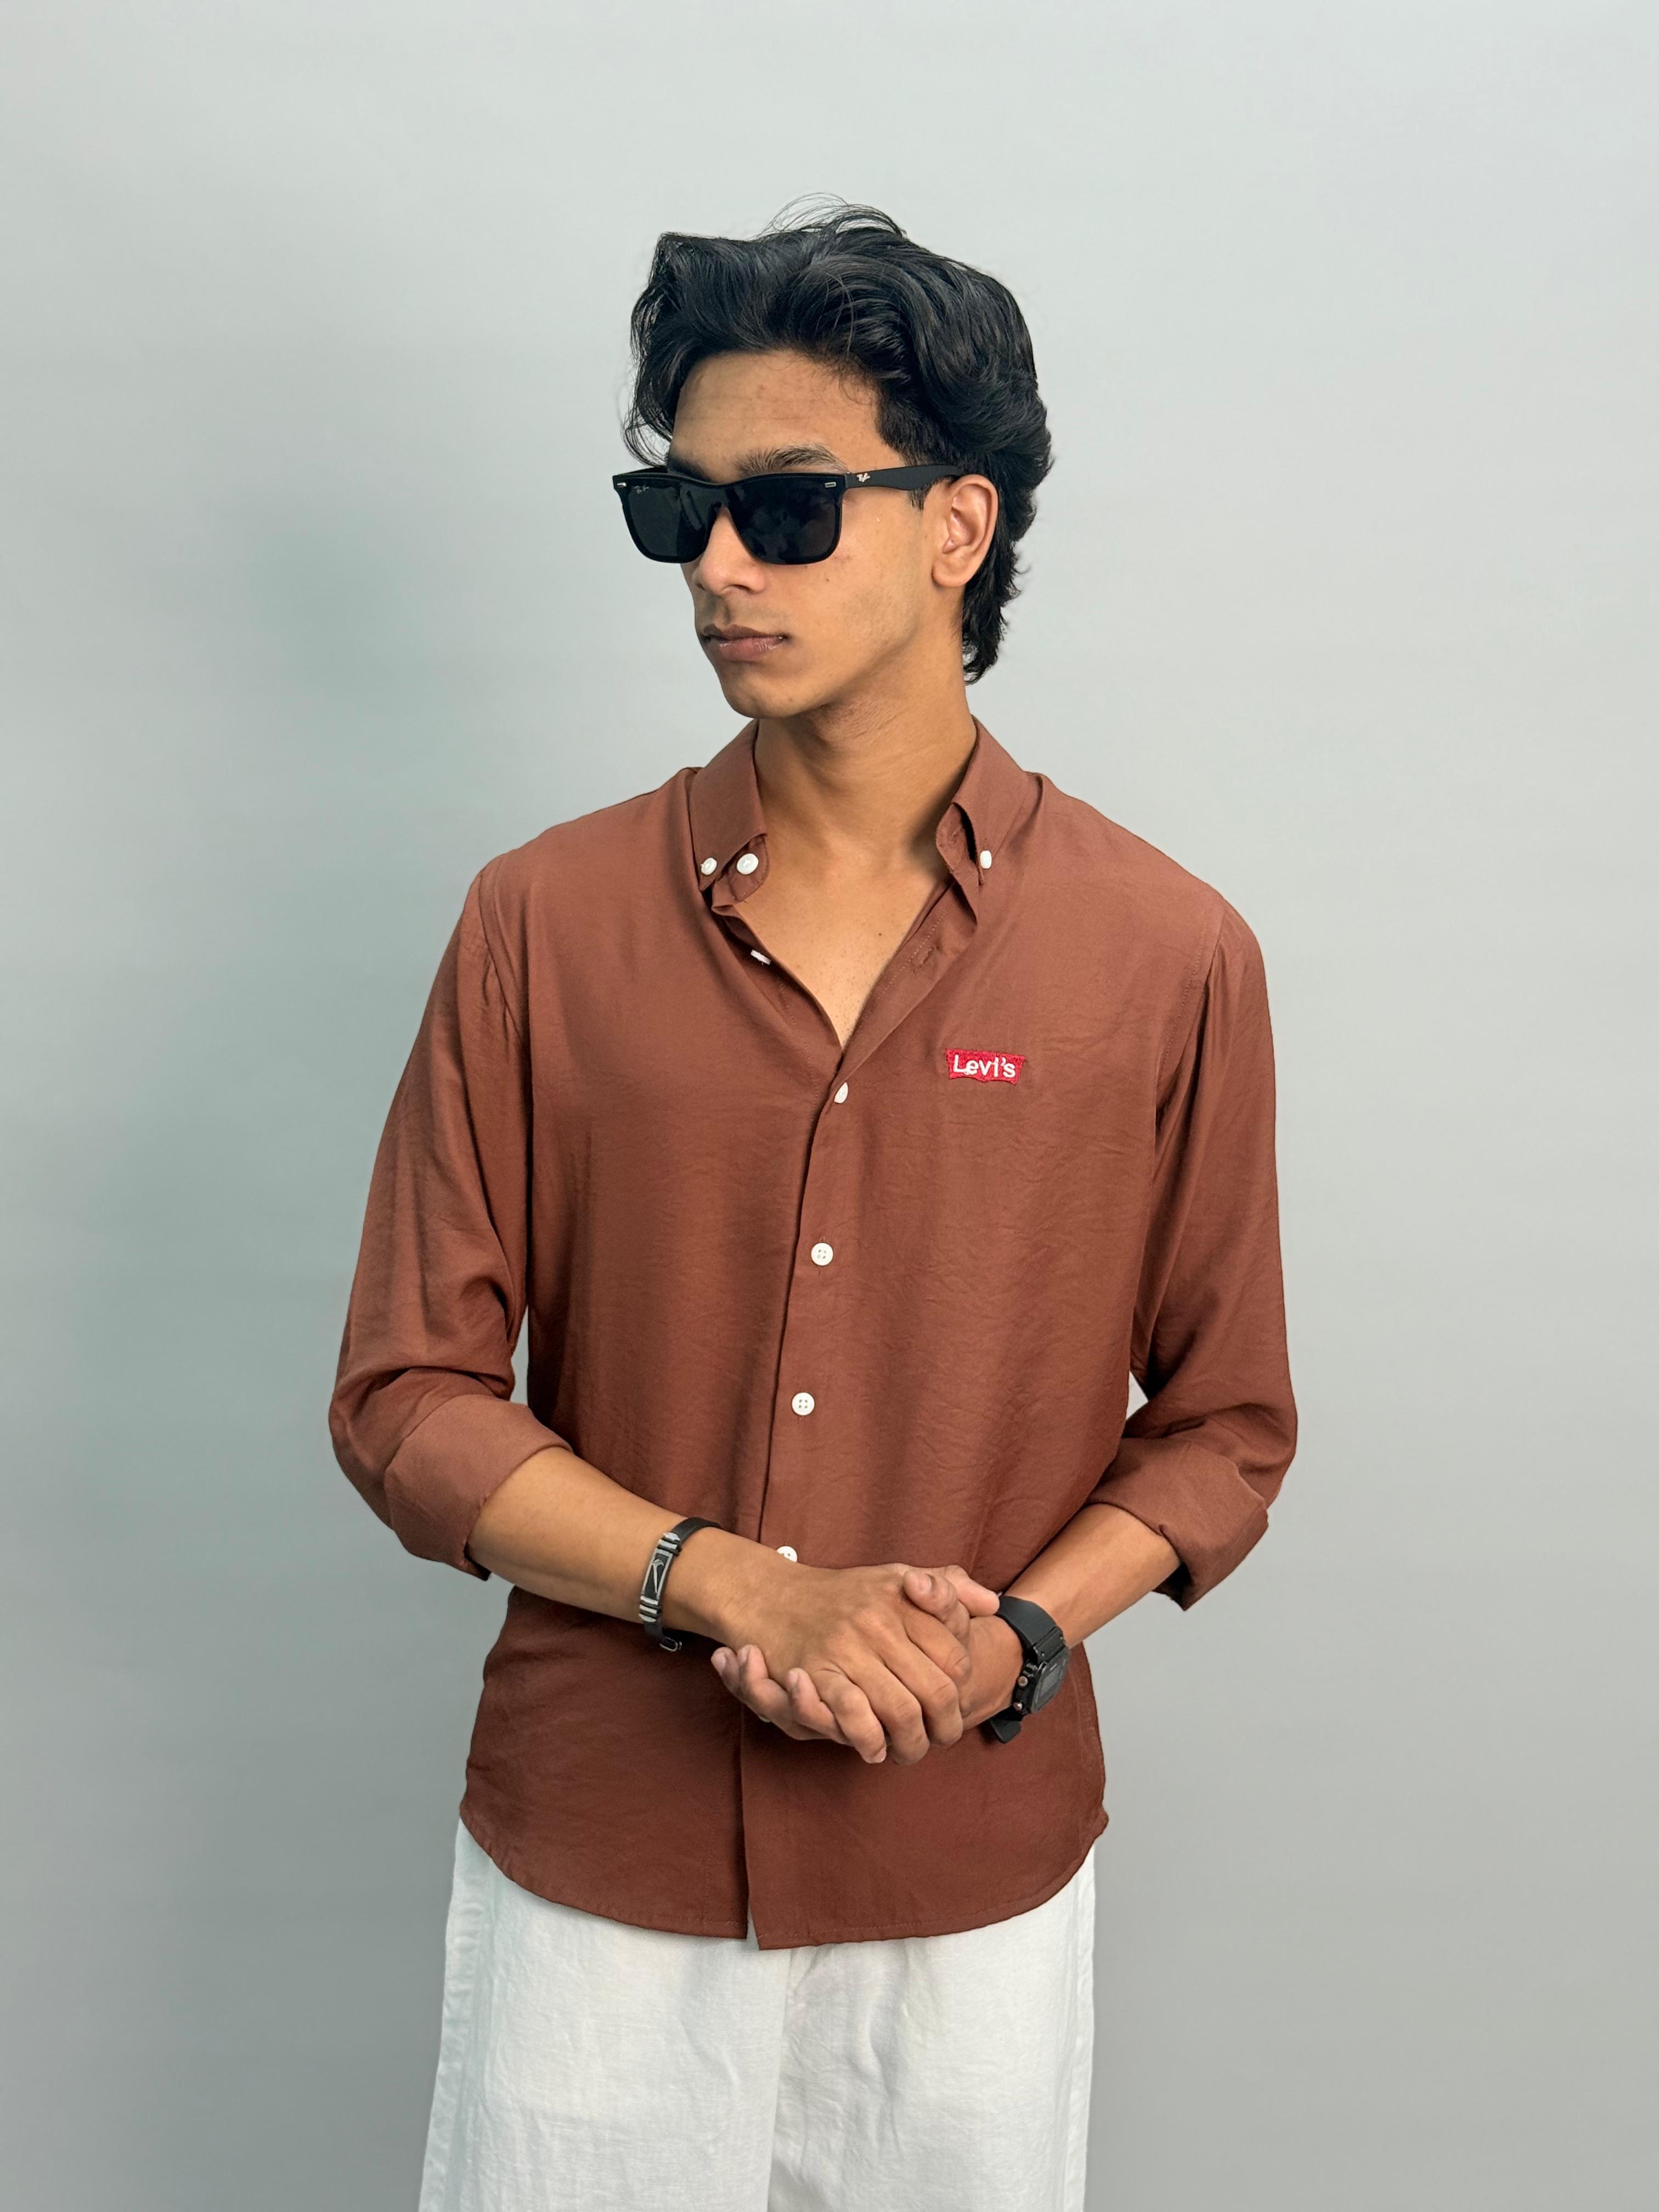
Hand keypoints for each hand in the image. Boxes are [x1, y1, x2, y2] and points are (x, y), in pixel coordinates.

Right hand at [710, 1562, 1001, 1763]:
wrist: (773, 1597)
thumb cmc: (845, 1594)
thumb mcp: (897, 1577)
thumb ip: (947, 1588)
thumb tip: (992, 1604)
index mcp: (902, 1597)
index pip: (955, 1655)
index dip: (963, 1688)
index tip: (959, 1704)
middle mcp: (878, 1620)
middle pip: (935, 1690)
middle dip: (945, 1726)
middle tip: (942, 1738)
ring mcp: (846, 1646)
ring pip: (900, 1710)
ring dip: (911, 1743)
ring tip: (910, 1751)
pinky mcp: (815, 1670)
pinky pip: (854, 1716)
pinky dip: (869, 1740)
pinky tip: (874, 1749)